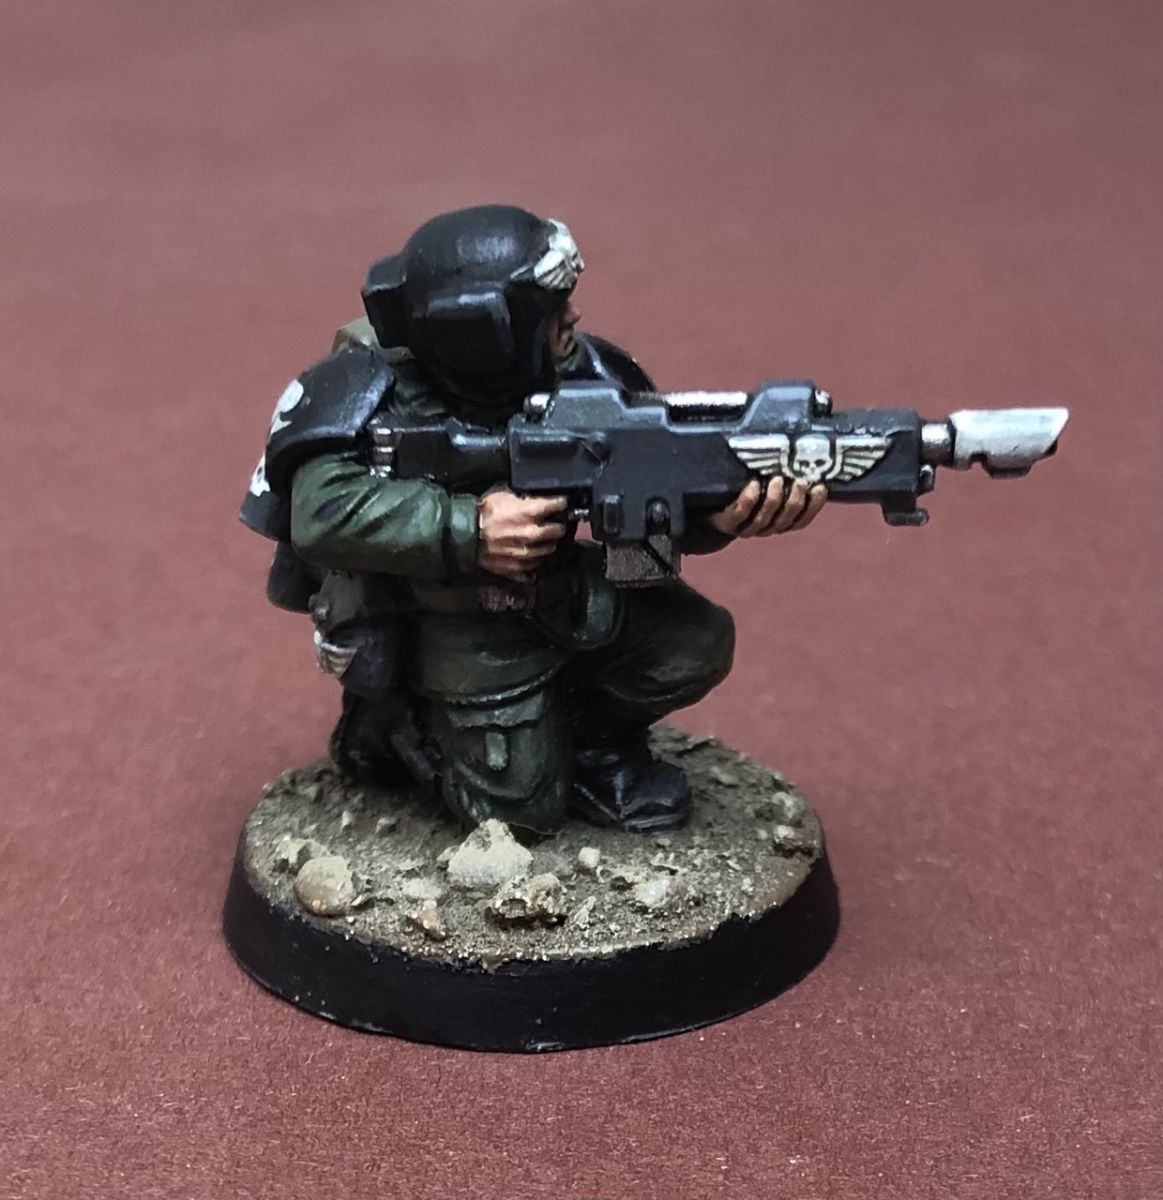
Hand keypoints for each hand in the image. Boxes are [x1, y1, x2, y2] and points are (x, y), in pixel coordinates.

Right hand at [477, 489, 567, 579]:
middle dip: (559, 526)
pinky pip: (534, 565)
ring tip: (546, 540)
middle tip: (557, 524)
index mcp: (527, 512)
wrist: (463, 536)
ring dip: (549, 544)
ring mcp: (524, 552)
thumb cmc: (481, 514)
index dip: (560, 503)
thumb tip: (533, 496)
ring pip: (548, 549)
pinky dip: (535, 559)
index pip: (555, 505)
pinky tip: (533, 554)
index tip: (561, 503)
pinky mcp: (516, 566)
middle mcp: (529, 533)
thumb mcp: (501, 495)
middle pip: (557, 531)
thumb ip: (520, 497)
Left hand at [708, 477, 825, 537]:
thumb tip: (806, 458)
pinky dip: (749, 499)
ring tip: (777, 479)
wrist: (711, 512)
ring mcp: (747, 528)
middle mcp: (766, 528)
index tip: (821, 487)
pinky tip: (753, 484)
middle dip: (795, 500)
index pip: (802, 520)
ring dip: (774, 499)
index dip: (813, 506)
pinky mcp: (728, 523)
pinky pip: (741, 513)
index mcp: (780, 523)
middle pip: (786, 519)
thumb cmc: (746, 494)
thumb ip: (785, 480)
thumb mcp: (767, 488)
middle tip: (800, 481)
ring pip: (765, 518)